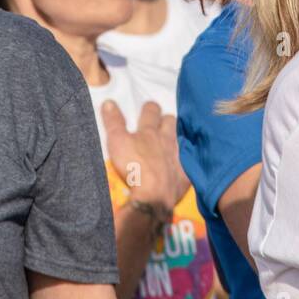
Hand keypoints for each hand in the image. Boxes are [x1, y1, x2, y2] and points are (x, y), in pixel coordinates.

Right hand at [101, 99, 189, 213]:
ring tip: (172, 142)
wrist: (153, 196)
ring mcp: (179, 156)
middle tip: (160, 125)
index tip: (147, 108)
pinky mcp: (185, 175)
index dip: (149, 108)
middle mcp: (168, 140)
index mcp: (150, 131)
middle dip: (166, 120)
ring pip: (182, 140)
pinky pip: (189, 164)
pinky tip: (182, 167)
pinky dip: (185, 163)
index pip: (151, 111)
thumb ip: (113, 122)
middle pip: (171, 122)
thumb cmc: (133, 166)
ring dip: (177, 138)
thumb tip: (109, 101)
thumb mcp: (117, 141)